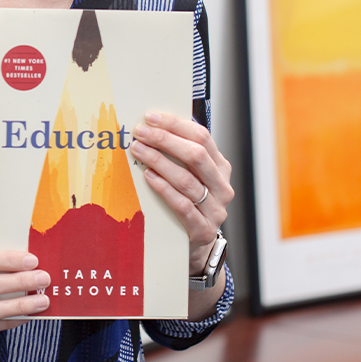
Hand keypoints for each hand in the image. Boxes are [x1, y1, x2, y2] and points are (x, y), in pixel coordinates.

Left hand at [129, 111, 232, 274]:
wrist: (197, 244)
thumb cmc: (188, 201)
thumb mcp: (190, 175)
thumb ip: (178, 154)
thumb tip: (151, 126)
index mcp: (220, 166)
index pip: (202, 137)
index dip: (175, 124)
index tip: (150, 117)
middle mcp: (222, 186)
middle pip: (196, 155)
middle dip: (165, 140)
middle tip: (141, 133)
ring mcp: (216, 209)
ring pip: (187, 179)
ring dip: (159, 161)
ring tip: (138, 150)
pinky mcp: (204, 229)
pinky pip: (182, 205)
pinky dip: (164, 189)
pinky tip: (148, 177)